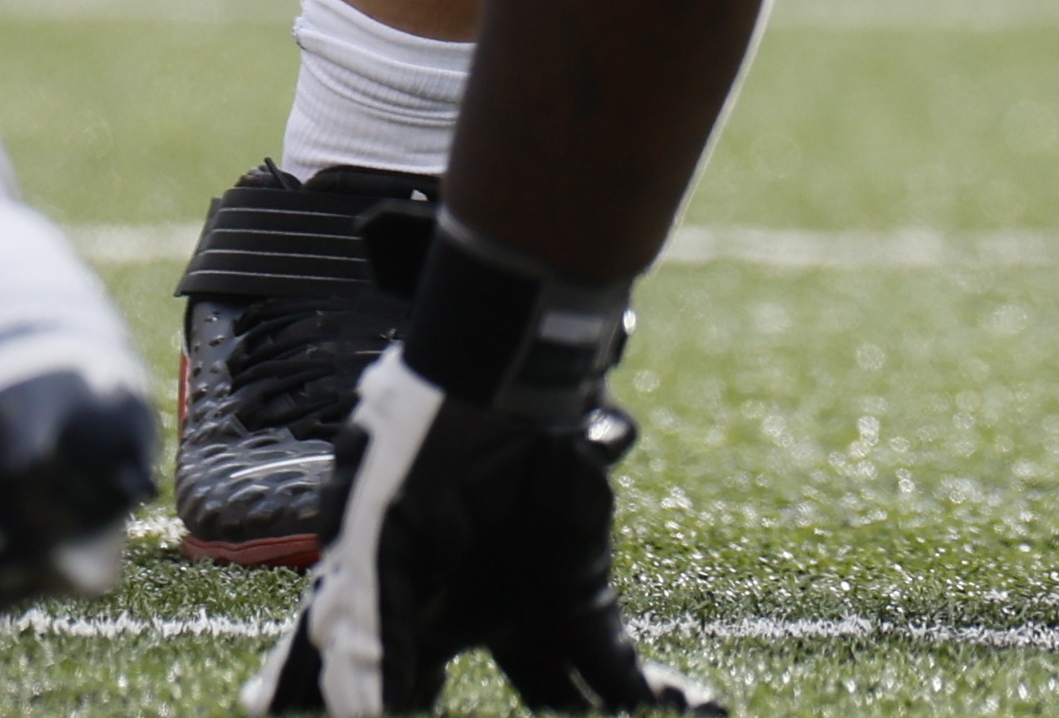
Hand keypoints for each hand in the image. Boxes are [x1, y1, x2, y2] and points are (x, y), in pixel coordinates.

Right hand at [249, 350, 721, 714]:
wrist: (500, 375)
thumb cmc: (418, 451)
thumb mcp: (378, 544)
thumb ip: (369, 638)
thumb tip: (369, 716)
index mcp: (374, 624)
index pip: (363, 709)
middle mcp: (444, 630)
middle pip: (449, 714)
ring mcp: (512, 617)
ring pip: (554, 704)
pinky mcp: (576, 596)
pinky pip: (613, 667)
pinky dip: (654, 699)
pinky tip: (694, 712)